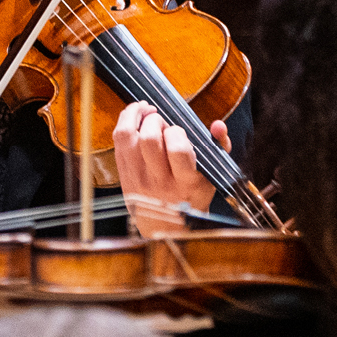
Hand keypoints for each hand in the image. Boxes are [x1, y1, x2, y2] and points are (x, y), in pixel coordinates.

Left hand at [113, 102, 226, 235]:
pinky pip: (117, 141)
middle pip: (149, 139)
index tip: (178, 132)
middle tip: (161, 122)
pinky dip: (125, 122)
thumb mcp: (212, 176)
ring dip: (134, 115)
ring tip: (145, 110)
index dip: (177, 133)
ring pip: (127, 137)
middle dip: (155, 121)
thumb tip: (217, 125)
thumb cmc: (192, 195)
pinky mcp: (123, 175)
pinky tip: (135, 117)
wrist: (166, 226)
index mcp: (185, 182)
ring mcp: (137, 178)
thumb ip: (219, 147)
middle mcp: (159, 181)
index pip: (178, 149)